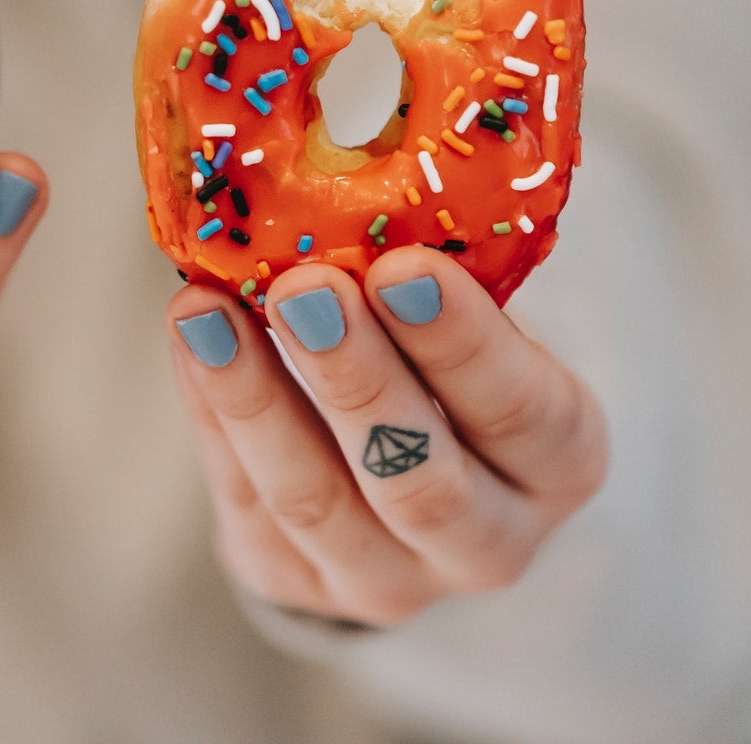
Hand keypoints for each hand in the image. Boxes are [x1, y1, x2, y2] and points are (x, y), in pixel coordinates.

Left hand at [167, 248, 607, 625]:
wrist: (399, 469)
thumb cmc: (443, 357)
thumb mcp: (472, 317)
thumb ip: (435, 273)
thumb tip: (355, 168)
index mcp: (558, 462)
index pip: (524, 413)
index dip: (464, 344)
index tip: (404, 266)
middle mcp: (489, 542)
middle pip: (421, 480)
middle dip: (357, 378)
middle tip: (304, 286)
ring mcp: (387, 580)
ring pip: (316, 501)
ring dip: (255, 397)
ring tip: (207, 309)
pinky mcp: (292, 583)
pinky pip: (244, 497)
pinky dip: (211, 409)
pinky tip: (192, 335)